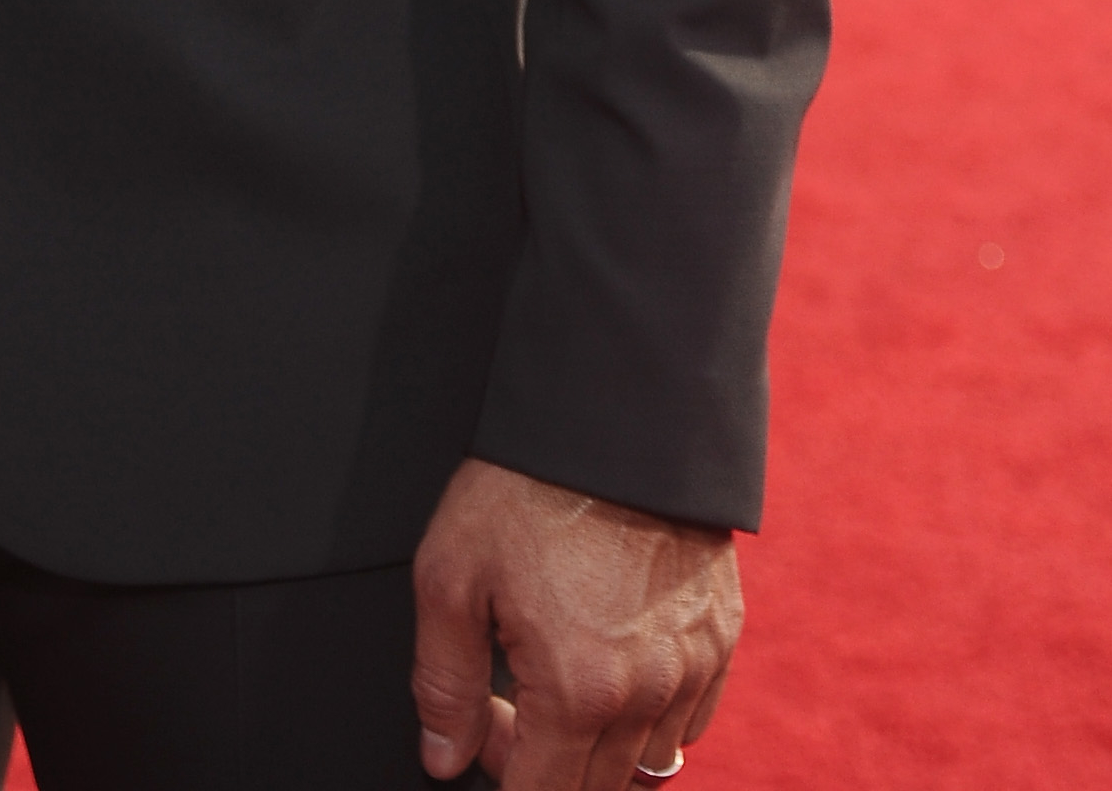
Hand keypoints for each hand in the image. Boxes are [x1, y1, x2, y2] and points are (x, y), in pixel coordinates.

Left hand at [411, 459, 741, 787]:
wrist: (616, 412)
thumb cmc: (529, 485)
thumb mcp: (450, 575)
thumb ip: (443, 682)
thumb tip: (444, 757)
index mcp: (578, 690)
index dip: (502, 773)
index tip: (484, 729)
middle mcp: (648, 695)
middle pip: (596, 790)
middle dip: (543, 763)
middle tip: (507, 699)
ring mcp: (693, 668)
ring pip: (646, 764)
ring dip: (599, 746)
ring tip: (560, 676)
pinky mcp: (723, 637)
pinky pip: (691, 721)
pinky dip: (651, 717)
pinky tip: (613, 664)